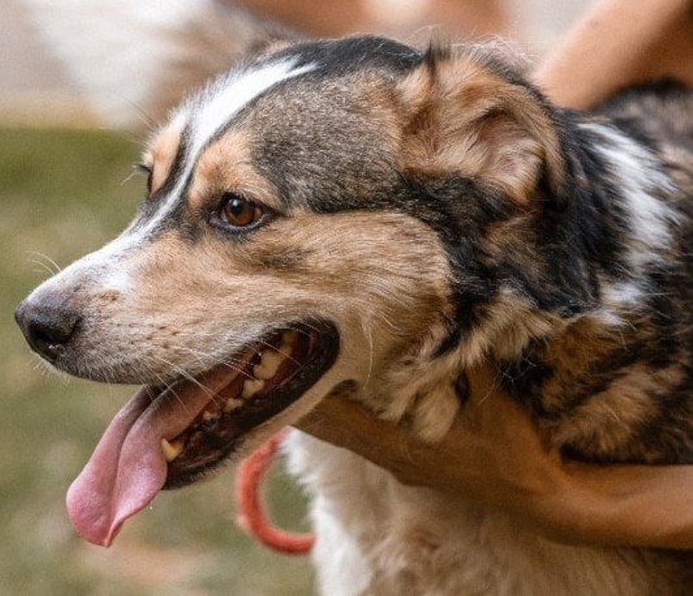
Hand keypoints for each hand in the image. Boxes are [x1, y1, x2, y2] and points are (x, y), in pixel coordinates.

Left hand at [296, 363, 692, 549]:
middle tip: (273, 360)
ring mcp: (397, 461)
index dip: (313, 398)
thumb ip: (469, 359)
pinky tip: (332, 393)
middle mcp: (392, 456)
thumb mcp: (495, 401)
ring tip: (289, 372)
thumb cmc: (514, 450)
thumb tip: (454, 312)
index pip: (343, 421)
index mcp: (405, 446)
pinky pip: (360, 435)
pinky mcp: (405, 461)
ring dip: (320, 407)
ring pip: (343, 434)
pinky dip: (341, 414)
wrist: (536, 496)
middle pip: (332, 429)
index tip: (286, 368)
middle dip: (304, 398)